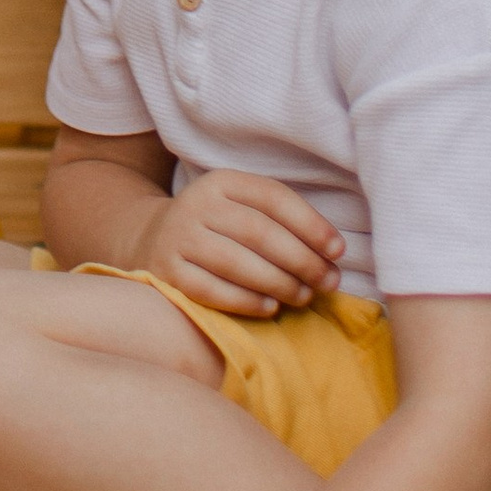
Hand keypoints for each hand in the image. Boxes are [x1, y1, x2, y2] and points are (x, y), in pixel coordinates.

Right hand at [144, 170, 342, 317]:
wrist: (151, 240)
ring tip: (304, 296)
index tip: (338, 251)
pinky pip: (212, 290)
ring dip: (280, 283)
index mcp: (221, 181)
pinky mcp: (166, 272)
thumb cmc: (217, 229)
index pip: (273, 197)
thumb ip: (282, 222)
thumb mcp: (241, 208)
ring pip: (237, 262)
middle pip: (259, 232)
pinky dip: (246, 301)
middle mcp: (195, 204)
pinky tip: (270, 308)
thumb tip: (332, 252)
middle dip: (302, 260)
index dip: (311, 224)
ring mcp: (178, 238)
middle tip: (329, 281)